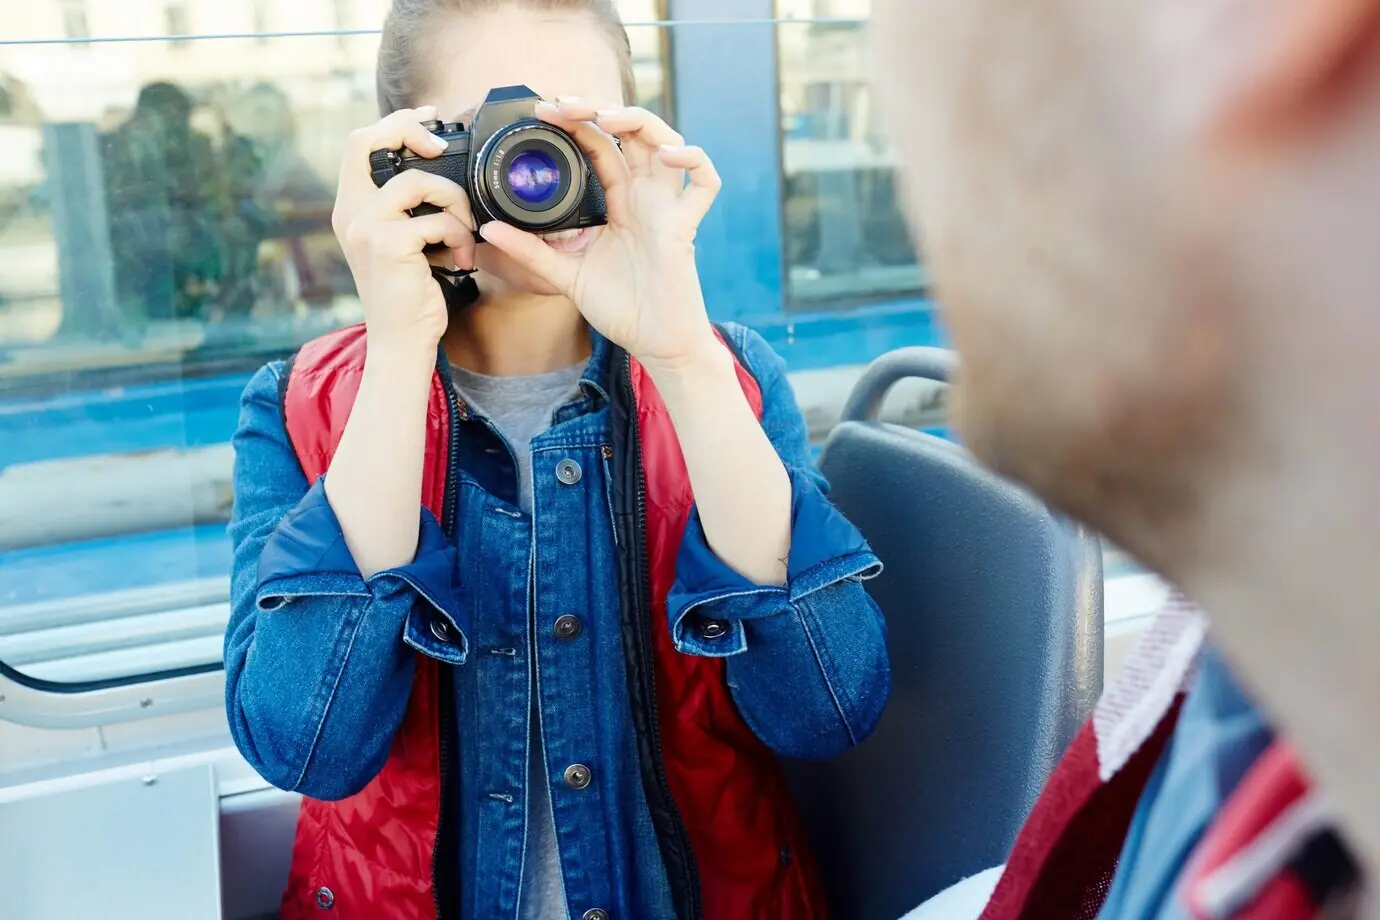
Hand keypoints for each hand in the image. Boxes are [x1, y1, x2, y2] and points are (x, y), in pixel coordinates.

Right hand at [332, 106, 477, 353]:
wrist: (403, 342)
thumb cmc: (411, 295)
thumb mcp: (403, 245)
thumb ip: (408, 210)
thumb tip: (441, 171)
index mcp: (351, 209)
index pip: (358, 143)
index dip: (394, 122)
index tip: (428, 119)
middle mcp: (349, 213)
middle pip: (368, 140)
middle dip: (410, 131)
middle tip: (444, 146)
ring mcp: (365, 226)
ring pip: (419, 181)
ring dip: (455, 203)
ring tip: (464, 236)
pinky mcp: (389, 243)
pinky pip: (438, 219)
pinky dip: (460, 237)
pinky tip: (462, 260)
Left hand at [478, 100, 722, 369]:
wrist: (652, 343)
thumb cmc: (618, 309)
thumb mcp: (565, 275)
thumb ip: (530, 251)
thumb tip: (488, 228)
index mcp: (618, 202)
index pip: (599, 146)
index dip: (576, 123)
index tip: (544, 112)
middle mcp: (644, 197)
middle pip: (631, 133)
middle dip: (600, 108)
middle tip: (565, 103)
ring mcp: (667, 208)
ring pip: (667, 143)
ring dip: (639, 122)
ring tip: (607, 118)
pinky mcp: (686, 226)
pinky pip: (706, 184)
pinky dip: (694, 161)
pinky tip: (670, 156)